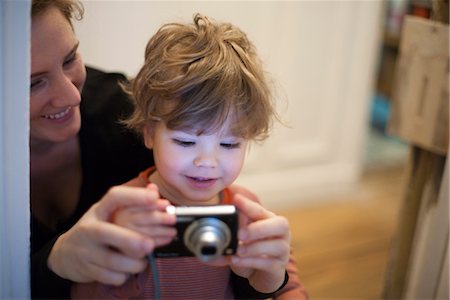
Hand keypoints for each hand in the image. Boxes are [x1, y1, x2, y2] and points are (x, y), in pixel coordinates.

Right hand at [47, 185, 167, 285]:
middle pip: (106, 232)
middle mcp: (89, 228)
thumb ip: (131, 204)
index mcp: (99, 210)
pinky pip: (110, 276)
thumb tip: (155, 190)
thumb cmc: (96, 229)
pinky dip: (123, 275)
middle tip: (149, 245)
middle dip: (129, 240)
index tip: (154, 197)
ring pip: (112, 260)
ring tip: (143, 261)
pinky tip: (127, 271)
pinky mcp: (86, 269)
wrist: (65, 254)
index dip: (134, 196)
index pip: (115, 197)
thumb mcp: (108, 213)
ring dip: (133, 263)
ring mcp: (85, 250)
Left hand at [230, 193, 290, 292]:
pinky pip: (270, 263)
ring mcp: (282, 250)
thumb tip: (209, 231)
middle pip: (281, 224)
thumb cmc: (250, 250)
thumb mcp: (239, 238)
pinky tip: (238, 261)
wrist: (260, 273)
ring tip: (238, 250)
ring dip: (255, 248)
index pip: (261, 210)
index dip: (249, 205)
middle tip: (240, 234)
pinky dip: (252, 262)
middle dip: (259, 228)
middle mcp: (280, 233)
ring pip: (278, 246)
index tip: (236, 199)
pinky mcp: (278, 267)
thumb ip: (229, 233)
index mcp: (269, 220)